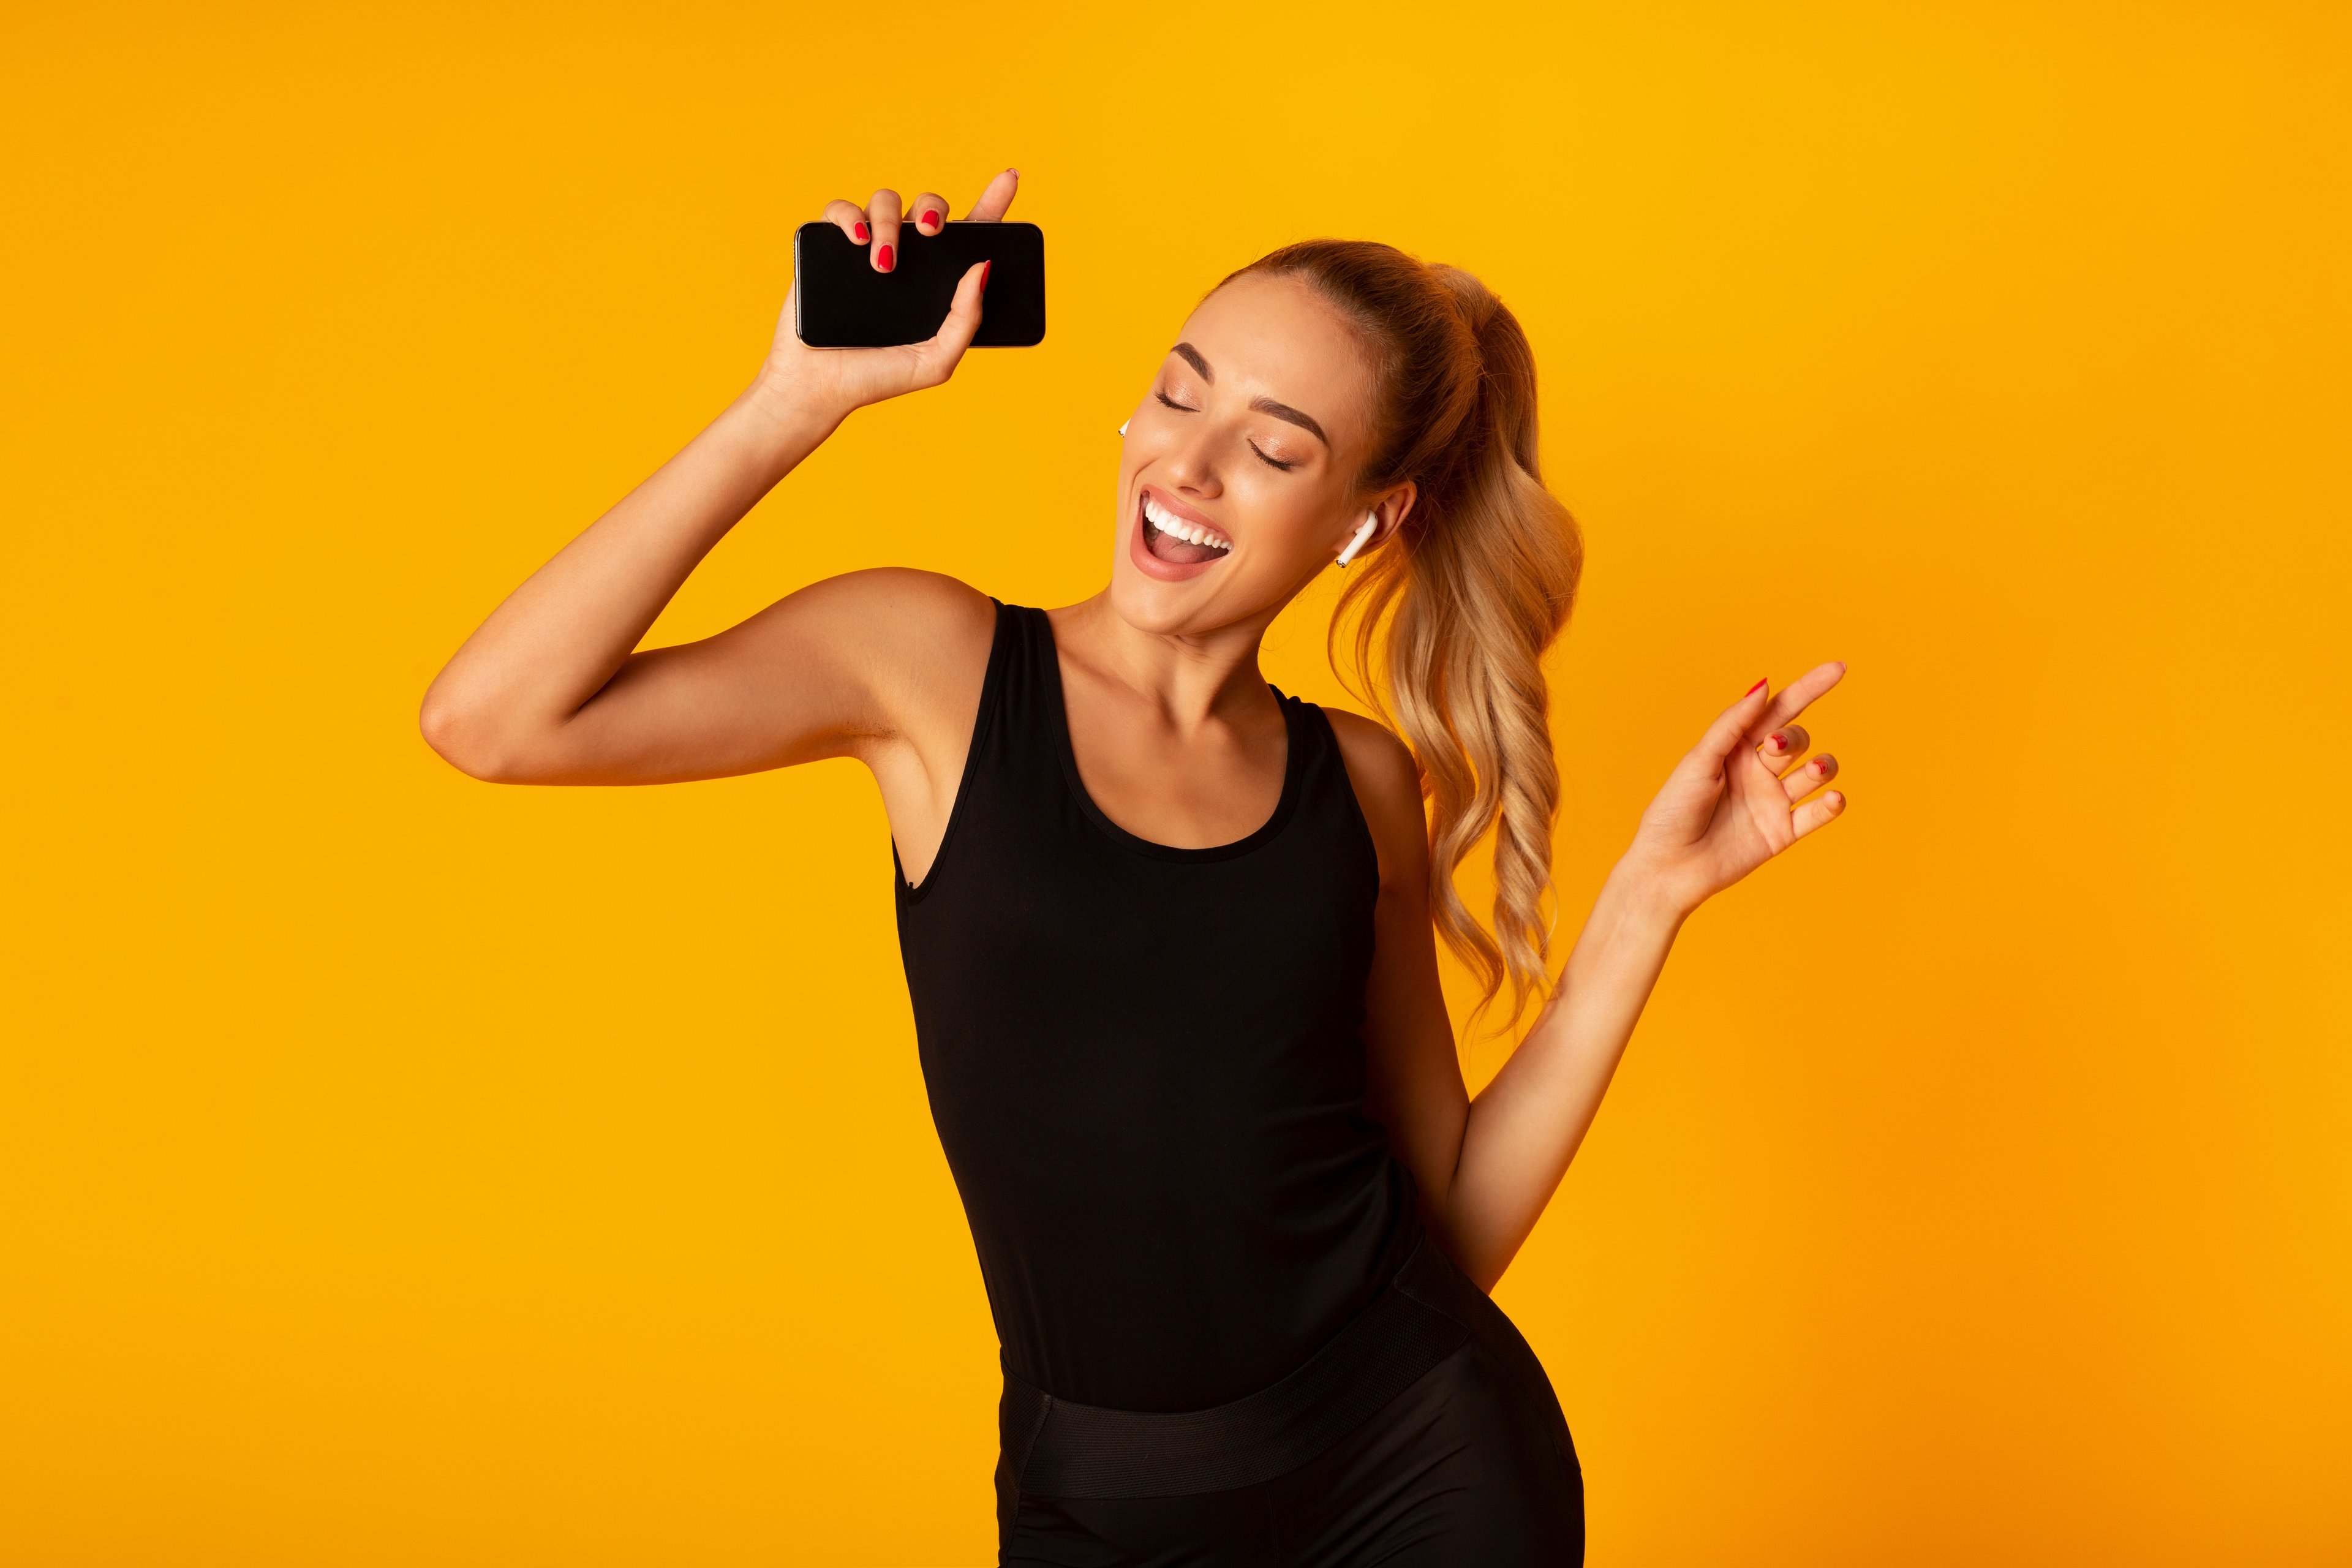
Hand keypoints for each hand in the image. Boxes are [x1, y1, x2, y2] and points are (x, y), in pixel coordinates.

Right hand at [750, 169, 1020, 421]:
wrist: (817, 387)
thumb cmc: (878, 377)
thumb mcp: (936, 361)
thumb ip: (966, 319)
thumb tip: (983, 267)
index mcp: (937, 280)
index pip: (970, 233)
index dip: (993, 201)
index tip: (1011, 176)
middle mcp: (905, 258)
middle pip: (926, 207)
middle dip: (932, 208)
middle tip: (929, 232)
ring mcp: (865, 249)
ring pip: (884, 201)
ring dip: (887, 222)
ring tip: (882, 263)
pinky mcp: (828, 247)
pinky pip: (839, 209)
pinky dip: (848, 215)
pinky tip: (856, 239)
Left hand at [1622, 663, 1850, 915]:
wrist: (1668, 868)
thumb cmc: (1672, 812)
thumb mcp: (1699, 761)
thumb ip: (1732, 724)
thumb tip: (1764, 686)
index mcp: (1735, 748)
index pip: (1779, 710)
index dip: (1808, 688)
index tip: (1838, 669)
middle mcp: (1758, 771)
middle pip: (1797, 739)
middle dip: (1794, 738)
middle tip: (1775, 749)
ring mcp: (1773, 801)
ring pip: (1815, 772)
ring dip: (1823, 765)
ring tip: (1816, 770)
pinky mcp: (1782, 832)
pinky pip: (1818, 813)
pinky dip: (1831, 804)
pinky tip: (1832, 798)